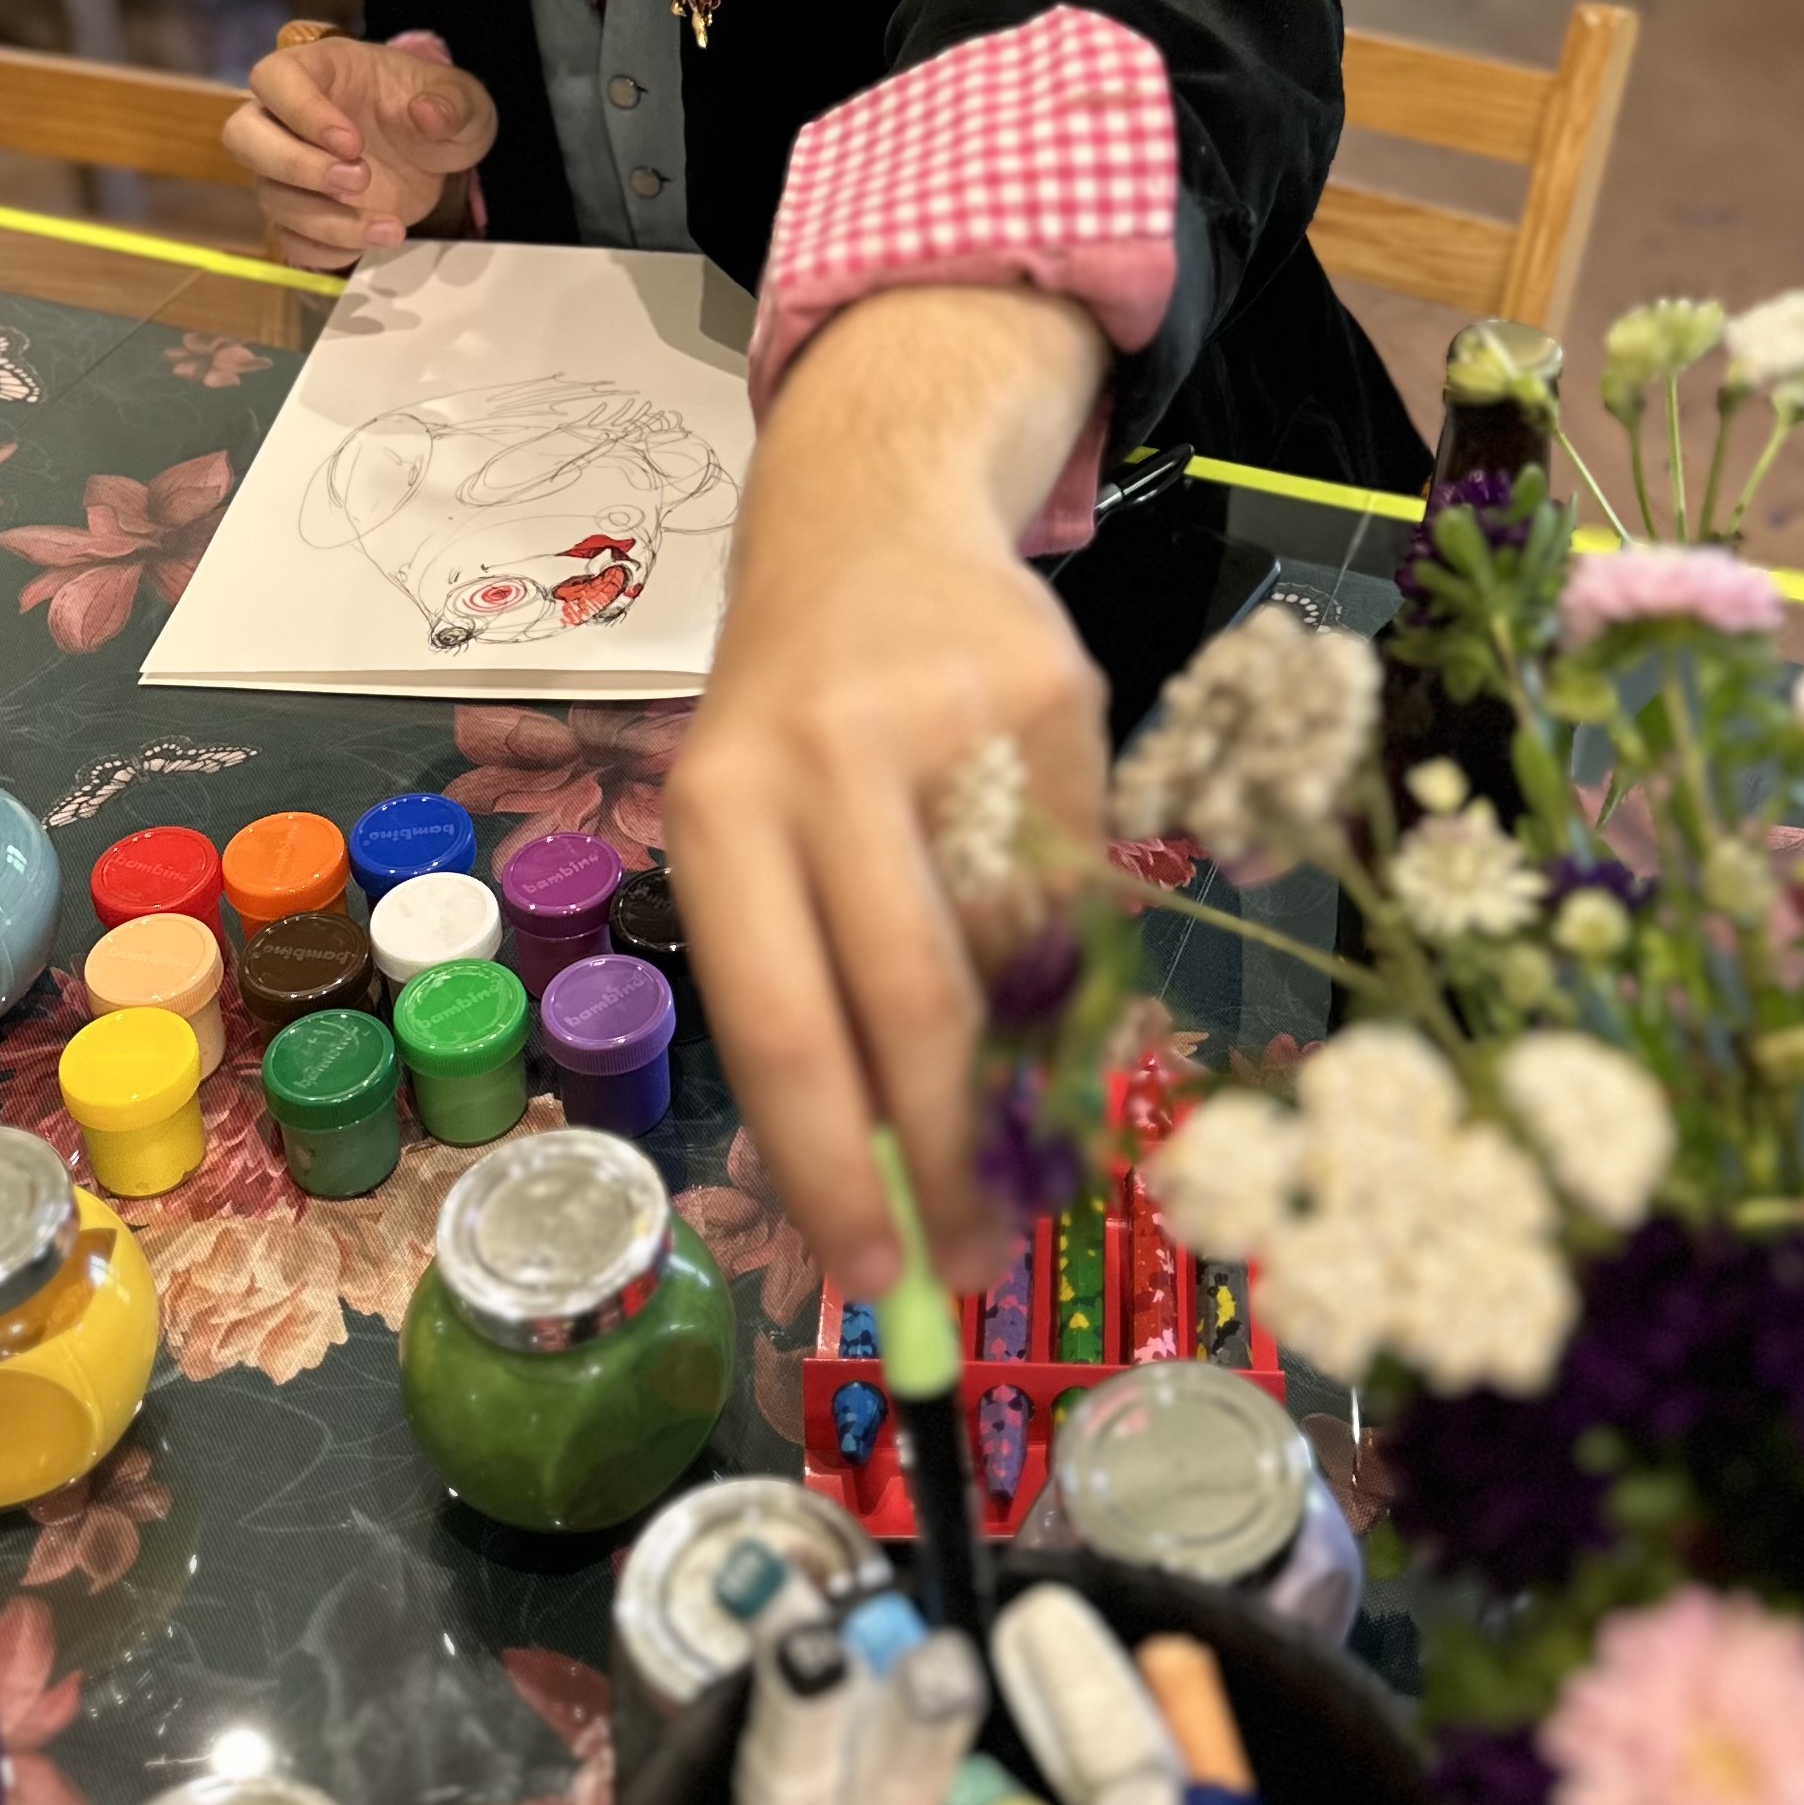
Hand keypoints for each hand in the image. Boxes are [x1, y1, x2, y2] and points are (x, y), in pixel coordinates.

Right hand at [223, 35, 497, 269]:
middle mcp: (286, 118)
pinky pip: (289, 239)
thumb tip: (426, 113)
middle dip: (295, 166)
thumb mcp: (464, 100)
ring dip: (326, 220)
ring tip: (391, 226)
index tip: (353, 142)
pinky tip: (373, 240)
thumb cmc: (436, 110)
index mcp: (319, 69)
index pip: (275, 79)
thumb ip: (453, 103)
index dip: (302, 111)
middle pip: (242, 136)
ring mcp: (286, 170)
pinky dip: (327, 251)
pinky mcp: (300, 214)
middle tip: (360, 180)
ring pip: (270, 197)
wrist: (436, 154)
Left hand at [664, 285, 1108, 1298]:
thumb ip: (809, 996)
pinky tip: (1043, 941)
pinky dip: (1071, 947)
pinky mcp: (1058, 695)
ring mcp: (950, 720)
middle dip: (953, 1152)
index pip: (783, 1027)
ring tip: (1016, 1113)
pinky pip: (1085, 881)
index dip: (834, 1167)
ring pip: (1015, 952)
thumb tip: (886, 1204)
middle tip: (981, 1254)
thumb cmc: (799, 729)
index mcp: (718, 808)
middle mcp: (822, 756)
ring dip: (1022, 1062)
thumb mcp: (751, 837)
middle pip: (912, 1004)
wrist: (872, 525)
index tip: (877, 1278)